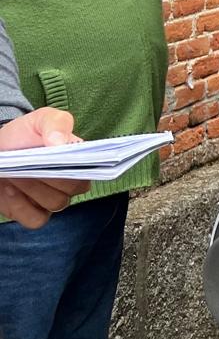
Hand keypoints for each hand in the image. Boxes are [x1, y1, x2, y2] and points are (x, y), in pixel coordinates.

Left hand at [0, 107, 84, 227]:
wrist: (0, 148)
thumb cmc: (25, 133)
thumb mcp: (41, 119)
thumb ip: (56, 123)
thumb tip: (60, 142)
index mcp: (80, 160)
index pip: (90, 172)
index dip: (76, 169)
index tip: (58, 160)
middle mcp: (70, 182)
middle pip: (73, 190)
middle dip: (50, 178)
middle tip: (29, 165)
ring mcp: (51, 199)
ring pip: (55, 204)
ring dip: (33, 190)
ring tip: (16, 174)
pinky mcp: (32, 212)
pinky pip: (36, 220)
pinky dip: (22, 207)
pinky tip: (10, 190)